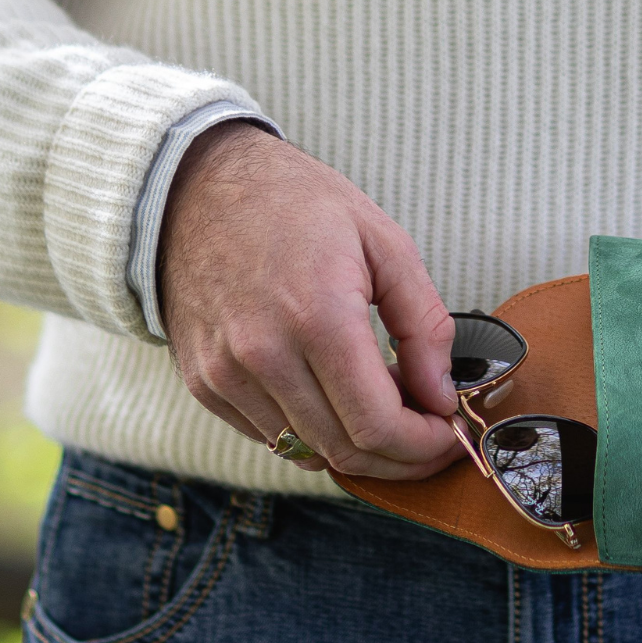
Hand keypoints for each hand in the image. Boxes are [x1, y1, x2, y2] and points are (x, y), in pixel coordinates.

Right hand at [159, 120, 462, 478]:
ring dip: (359, 448)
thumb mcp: (384, 242)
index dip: (424, 445)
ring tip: (386, 410)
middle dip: (401, 458)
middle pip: (346, 451)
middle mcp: (263, 355)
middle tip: (429, 437)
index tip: (448, 433)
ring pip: (309, 453)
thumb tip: (441, 396)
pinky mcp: (203, 382)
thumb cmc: (295, 204)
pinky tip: (336, 400)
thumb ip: (424, 325)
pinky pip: (270, 437)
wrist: (193, 184)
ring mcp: (225, 374)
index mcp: (317, 316)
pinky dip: (314, 433)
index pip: (378, 425)